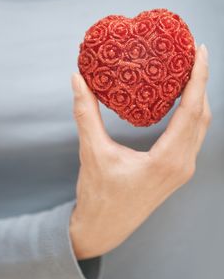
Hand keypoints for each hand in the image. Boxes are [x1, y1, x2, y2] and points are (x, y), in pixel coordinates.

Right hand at [69, 44, 211, 259]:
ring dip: (198, 98)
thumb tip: (77, 80)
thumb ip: (86, 113)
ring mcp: (182, 170)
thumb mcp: (92, 152)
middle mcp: (182, 165)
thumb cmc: (98, 196)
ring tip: (188, 73)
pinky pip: (192, 136)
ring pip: (200, 126)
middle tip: (193, 54)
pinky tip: (180, 102)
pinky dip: (191, 114)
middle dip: (201, 82)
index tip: (200, 49)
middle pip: (202, 115)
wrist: (103, 229)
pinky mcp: (176, 171)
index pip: (191, 110)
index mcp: (166, 160)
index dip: (198, 77)